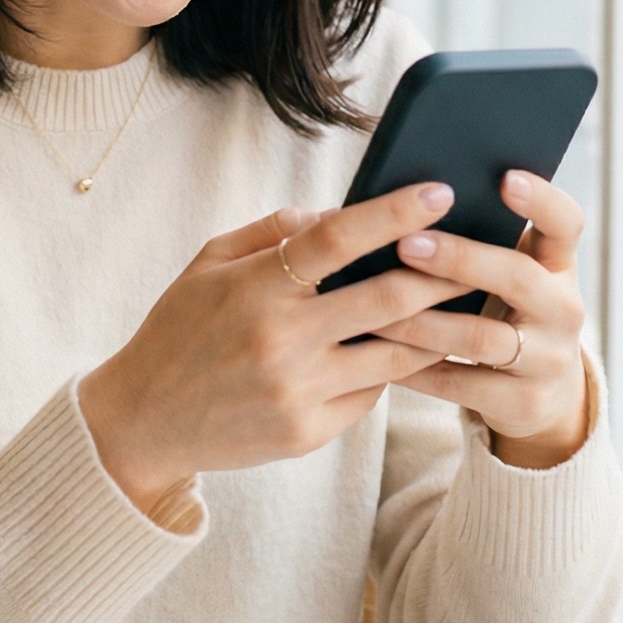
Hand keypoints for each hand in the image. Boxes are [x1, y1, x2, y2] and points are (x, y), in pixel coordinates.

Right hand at [79, 184, 467, 516]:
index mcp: (255, 286)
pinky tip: (405, 351)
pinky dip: (388, 367)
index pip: (336, 238)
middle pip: (387, 297)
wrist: (142, 422)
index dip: (393, 212)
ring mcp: (298, 389)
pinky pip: (369, 392)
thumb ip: (271, 234)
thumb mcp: (207, 265)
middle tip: (480, 252)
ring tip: (467, 306)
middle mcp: (281, 337)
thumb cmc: (178, 330)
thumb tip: (334, 214)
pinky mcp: (308, 431)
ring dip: (437, 327)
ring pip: (395, 352)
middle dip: (444, 272)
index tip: (439, 191)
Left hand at [378, 171, 589, 466]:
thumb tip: (408, 199)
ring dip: (423, 322)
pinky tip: (378, 354)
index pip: (565, 223)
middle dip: (459, 259)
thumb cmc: (506, 312)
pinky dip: (415, 368)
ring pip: (480, 338)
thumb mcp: (512, 276)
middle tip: (406, 244)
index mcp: (558, 265)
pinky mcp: (524, 402)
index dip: (540, 200)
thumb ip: (483, 241)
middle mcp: (563, 309)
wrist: (542, 396)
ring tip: (375, 305)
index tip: (504, 178)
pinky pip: (460, 384)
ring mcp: (548, 359)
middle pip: (518, 277)